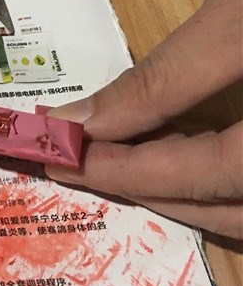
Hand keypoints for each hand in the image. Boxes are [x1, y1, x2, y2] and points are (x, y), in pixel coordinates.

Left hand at [46, 0, 242, 238]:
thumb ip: (166, 75)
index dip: (124, 170)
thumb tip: (82, 119)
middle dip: (146, 186)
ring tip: (119, 156)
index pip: (206, 175)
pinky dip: (219, 179)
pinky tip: (182, 149)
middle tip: (79, 161)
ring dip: (182, 189)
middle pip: (228, 210)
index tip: (59, 157)